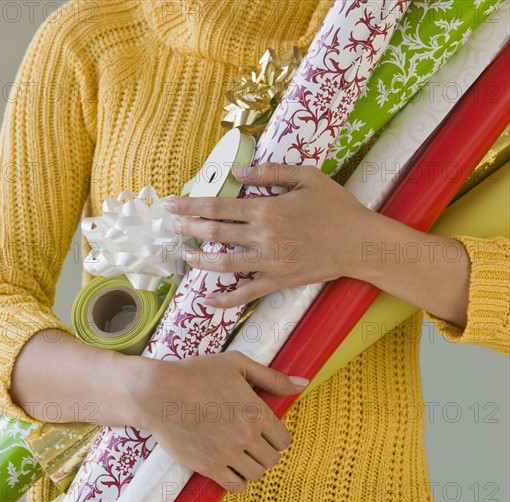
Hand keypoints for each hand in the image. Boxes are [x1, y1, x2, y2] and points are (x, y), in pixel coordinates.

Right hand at [129, 351, 308, 492]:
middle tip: (251, 440)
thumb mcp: (237, 364)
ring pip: (256, 474)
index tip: (266, 430)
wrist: (158, 393)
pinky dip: (236, 480)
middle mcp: (245, 435)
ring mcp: (226, 453)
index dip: (277, 435)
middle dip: (265, 450)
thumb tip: (303, 383)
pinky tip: (229, 465)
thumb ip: (272, 377)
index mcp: (256, 411)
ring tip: (240, 452)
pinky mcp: (208, 467)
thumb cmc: (197, 373)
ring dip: (252, 465)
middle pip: (272, 459)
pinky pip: (235, 486)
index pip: (284, 439)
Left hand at [164, 162, 378, 307]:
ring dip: (199, 260)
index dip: (190, 205)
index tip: (171, 204)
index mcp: (266, 209)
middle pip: (214, 233)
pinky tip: (207, 300)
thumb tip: (238, 172)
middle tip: (171, 224)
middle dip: (188, 227)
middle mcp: (262, 236)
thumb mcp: (307, 177)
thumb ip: (271, 172)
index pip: (218, 207)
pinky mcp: (278, 281)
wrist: (360, 242)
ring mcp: (268, 262)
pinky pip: (246, 294)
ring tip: (184, 255)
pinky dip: (224, 299)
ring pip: (223, 264)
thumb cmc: (336, 206)